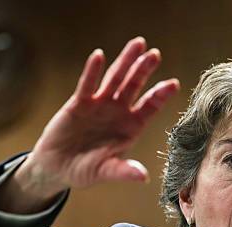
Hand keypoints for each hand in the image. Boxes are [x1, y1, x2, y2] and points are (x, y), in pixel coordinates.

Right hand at [19, 37, 179, 198]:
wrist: (57, 168)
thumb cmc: (85, 171)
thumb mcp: (106, 172)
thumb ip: (123, 171)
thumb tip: (143, 177)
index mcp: (131, 128)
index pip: (150, 108)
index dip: (161, 96)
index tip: (174, 84)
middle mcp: (118, 112)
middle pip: (134, 86)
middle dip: (144, 70)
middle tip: (155, 54)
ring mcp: (99, 105)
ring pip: (115, 79)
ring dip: (125, 61)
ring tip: (137, 44)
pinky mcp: (79, 103)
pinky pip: (87, 85)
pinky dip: (92, 71)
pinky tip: (99, 56)